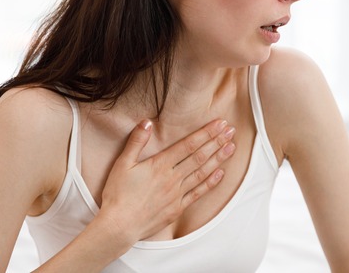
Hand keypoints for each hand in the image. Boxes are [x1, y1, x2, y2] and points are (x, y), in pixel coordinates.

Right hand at [97, 119, 235, 243]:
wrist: (119, 225)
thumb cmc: (117, 195)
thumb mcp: (122, 163)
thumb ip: (136, 141)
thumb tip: (146, 122)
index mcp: (159, 165)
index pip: (188, 145)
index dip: (206, 133)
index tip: (219, 124)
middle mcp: (172, 178)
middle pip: (200, 156)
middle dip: (217, 142)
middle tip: (231, 131)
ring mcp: (177, 194)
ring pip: (202, 173)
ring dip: (218, 159)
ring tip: (231, 147)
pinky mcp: (177, 208)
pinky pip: (198, 193)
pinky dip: (210, 183)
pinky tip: (220, 173)